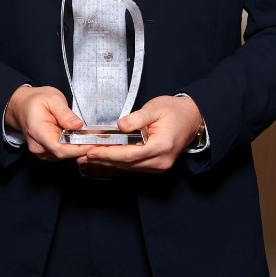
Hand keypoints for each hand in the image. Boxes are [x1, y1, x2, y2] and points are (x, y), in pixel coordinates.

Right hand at [4, 85, 91, 161]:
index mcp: (38, 132)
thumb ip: (64, 113)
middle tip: (101, 138)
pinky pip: (62, 153)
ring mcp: (42, 152)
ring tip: (94, 137)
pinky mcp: (47, 152)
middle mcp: (38, 147)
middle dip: (83, 148)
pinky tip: (83, 139)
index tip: (94, 142)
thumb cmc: (36, 101)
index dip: (78, 148)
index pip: (59, 149)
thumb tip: (78, 125)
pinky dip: (74, 148)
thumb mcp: (52, 99)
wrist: (22, 106)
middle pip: (64, 154)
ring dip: (80, 148)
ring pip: (65, 156)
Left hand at [78, 95, 203, 175]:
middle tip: (82, 156)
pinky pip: (134, 166)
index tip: (91, 151)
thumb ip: (136, 118)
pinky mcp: (156, 165)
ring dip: (109, 163)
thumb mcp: (155, 108)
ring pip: (129, 167)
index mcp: (161, 147)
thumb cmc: (175, 111)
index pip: (129, 154)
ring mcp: (159, 166)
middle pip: (127, 164)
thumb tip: (119, 127)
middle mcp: (160, 161)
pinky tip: (105, 159)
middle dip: (103, 160)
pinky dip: (119, 162)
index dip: (108, 154)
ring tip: (88, 158)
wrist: (193, 118)